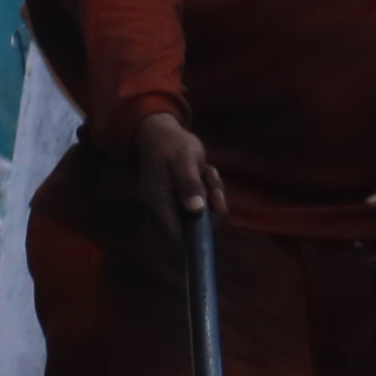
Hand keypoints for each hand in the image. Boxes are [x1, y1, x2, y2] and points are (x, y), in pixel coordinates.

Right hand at [126, 111, 217, 241]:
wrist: (163, 134)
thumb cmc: (170, 145)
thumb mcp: (182, 161)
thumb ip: (189, 184)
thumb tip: (197, 210)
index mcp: (159, 205)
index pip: (177, 237)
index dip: (197, 240)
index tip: (215, 224)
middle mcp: (167, 210)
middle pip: (197, 228)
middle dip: (213, 209)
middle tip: (214, 186)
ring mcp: (177, 205)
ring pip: (206, 214)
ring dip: (215, 195)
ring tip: (208, 173)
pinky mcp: (187, 199)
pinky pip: (208, 202)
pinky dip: (213, 189)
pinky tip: (207, 171)